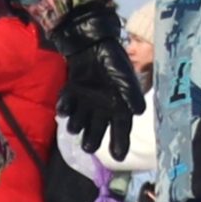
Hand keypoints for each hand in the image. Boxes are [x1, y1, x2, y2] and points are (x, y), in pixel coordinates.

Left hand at [47, 4, 143, 160]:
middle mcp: (102, 111)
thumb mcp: (126, 78)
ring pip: (79, 122)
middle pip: (96, 132)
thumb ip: (131, 94)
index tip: (117, 157)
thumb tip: (138, 112)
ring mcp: (85, 105)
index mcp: (118, 109)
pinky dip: (64, 108)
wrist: (94, 43)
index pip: (121, 130)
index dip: (120, 144)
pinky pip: (66, 106)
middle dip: (91, 140)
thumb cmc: (115, 63)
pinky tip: (62, 109)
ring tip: (74, 127)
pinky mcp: (71, 95)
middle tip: (88, 146)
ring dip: (76, 125)